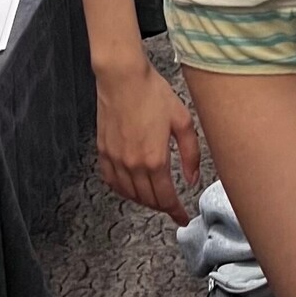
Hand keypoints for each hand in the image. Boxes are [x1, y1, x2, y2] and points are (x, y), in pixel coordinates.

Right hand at [95, 57, 201, 225]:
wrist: (123, 78)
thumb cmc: (153, 94)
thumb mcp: (182, 122)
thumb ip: (190, 154)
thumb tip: (192, 178)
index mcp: (155, 159)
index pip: (166, 197)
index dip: (176, 212)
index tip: (182, 218)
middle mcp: (132, 164)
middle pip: (148, 199)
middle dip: (162, 207)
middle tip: (172, 207)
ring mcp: (115, 159)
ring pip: (129, 194)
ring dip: (144, 201)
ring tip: (156, 199)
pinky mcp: (103, 151)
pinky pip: (112, 181)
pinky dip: (123, 190)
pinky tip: (131, 187)